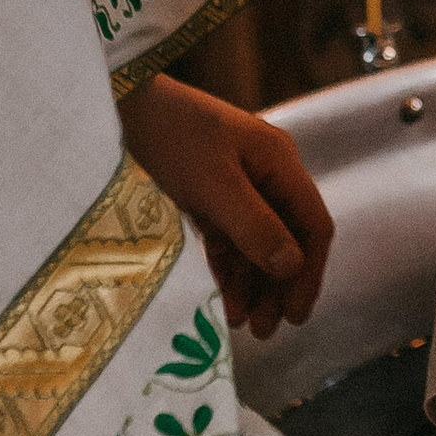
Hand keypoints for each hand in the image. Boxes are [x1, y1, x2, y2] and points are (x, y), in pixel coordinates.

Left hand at [118, 73, 334, 341]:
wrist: (122, 105)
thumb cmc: (171, 136)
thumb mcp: (213, 184)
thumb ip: (255, 225)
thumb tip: (292, 267)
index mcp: (280, 163)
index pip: (313, 226)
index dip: (309, 273)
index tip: (297, 315)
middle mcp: (267, 175)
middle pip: (288, 240)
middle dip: (279, 287)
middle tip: (266, 330)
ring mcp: (239, 186)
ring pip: (258, 245)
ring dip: (254, 285)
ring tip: (244, 325)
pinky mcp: (210, 195)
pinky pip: (230, 239)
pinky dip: (230, 270)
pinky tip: (226, 300)